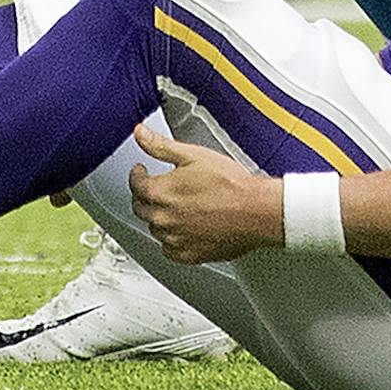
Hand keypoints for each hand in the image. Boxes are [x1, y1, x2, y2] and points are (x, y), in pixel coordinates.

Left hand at [127, 122, 281, 263]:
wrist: (255, 211)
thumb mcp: (193, 155)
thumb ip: (161, 146)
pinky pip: (169, 249)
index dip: (137, 175)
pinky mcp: (189, 255)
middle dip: (145, 195)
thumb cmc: (230, 184)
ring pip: (155, 228)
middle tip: (155, 187)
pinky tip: (182, 228)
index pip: (135, 185)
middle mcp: (163, 219)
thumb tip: (140, 133)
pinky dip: (171, 239)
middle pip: (141, 208)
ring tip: (173, 205)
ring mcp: (175, 239)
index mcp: (161, 192)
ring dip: (158, 216)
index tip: (141, 171)